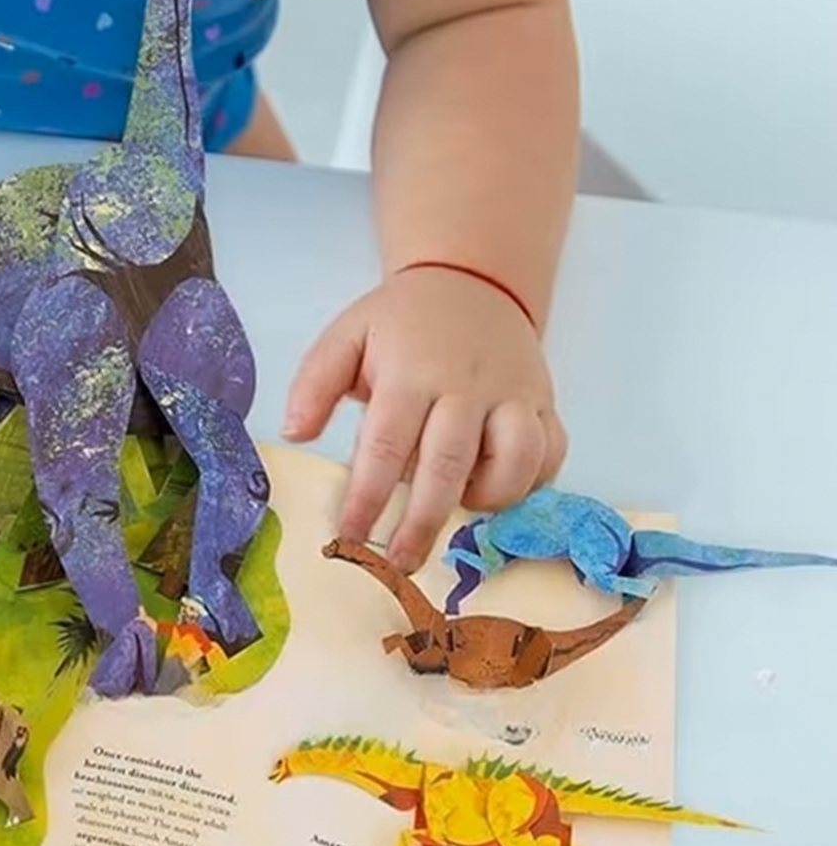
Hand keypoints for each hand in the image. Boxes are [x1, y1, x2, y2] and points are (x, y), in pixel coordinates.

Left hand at [283, 267, 566, 570]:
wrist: (471, 283)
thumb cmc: (401, 322)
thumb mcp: (347, 335)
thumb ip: (315, 383)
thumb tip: (293, 433)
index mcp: (412, 373)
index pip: (386, 445)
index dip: (368, 497)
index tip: (350, 536)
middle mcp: (467, 386)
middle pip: (449, 465)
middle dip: (423, 522)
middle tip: (400, 563)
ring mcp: (514, 394)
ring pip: (516, 462)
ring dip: (488, 499)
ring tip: (459, 512)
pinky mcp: (545, 402)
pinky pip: (552, 454)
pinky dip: (531, 483)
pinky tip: (498, 490)